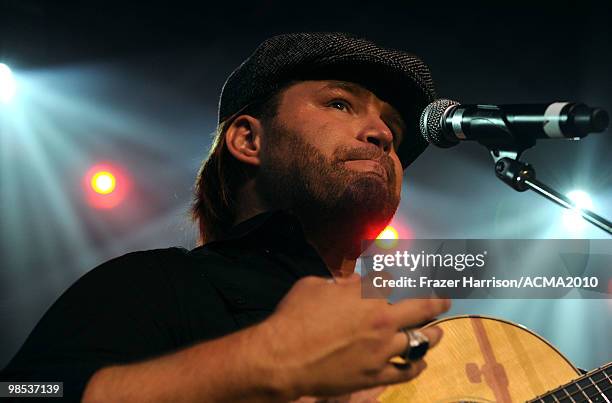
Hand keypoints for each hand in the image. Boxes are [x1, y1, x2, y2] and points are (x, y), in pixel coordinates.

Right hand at [256, 274, 449, 399]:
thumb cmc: (294, 317)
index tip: (392, 280)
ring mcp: (382, 349)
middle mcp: (382, 319)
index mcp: (367, 294)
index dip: (390, 279)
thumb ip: (339, 282)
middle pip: (420, 308)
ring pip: (420, 341)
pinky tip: (421, 362)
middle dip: (436, 302)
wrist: (284, 358)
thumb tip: (353, 281)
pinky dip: (416, 366)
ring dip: (432, 335)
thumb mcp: (313, 286)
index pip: (389, 280)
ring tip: (439, 333)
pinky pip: (406, 371)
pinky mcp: (376, 374)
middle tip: (445, 301)